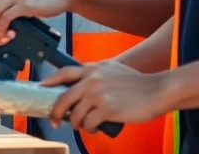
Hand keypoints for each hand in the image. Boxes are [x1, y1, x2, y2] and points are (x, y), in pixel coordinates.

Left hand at [42, 60, 170, 129]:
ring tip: (85, 126)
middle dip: (56, 113)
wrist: (157, 90)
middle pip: (63, 98)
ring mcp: (98, 94)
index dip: (49, 81)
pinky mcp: (106, 109)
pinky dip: (90, 129)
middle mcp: (91, 79)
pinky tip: (96, 128)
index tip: (41, 88)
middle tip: (55, 121)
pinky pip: (88, 124)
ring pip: (75, 115)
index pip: (63, 73)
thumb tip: (81, 87)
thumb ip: (96, 75)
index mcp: (92, 69)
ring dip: (78, 124)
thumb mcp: (113, 70)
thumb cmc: (138, 83)